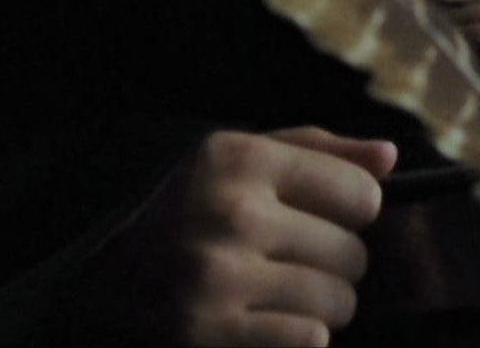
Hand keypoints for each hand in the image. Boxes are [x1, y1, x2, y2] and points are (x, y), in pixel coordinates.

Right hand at [75, 126, 396, 345]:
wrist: (90, 276)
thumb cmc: (179, 211)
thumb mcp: (232, 160)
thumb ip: (314, 152)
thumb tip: (389, 158)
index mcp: (238, 159)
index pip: (359, 192)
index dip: (355, 209)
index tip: (332, 216)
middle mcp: (231, 213)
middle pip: (352, 253)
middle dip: (334, 262)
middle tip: (295, 261)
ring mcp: (220, 277)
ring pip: (337, 302)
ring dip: (321, 306)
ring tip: (281, 293)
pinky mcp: (210, 331)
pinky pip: (309, 340)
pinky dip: (299, 337)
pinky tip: (263, 321)